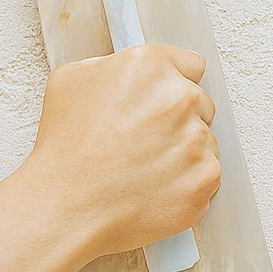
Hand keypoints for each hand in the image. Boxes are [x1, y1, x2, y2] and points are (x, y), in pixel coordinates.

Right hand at [18, 44, 219, 260]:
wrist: (68, 206)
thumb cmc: (65, 148)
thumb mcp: (69, 81)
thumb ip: (107, 67)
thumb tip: (122, 74)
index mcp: (149, 66)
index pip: (190, 65)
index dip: (171, 84)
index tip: (160, 101)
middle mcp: (180, 96)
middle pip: (200, 103)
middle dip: (179, 119)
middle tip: (145, 140)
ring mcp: (197, 138)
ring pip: (204, 141)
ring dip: (184, 152)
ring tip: (145, 169)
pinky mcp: (206, 177)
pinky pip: (207, 174)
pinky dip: (187, 183)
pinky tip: (155, 188)